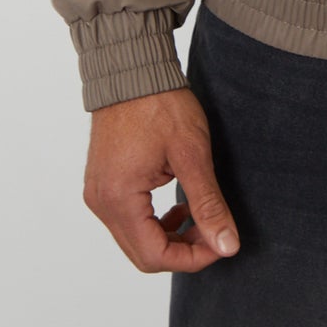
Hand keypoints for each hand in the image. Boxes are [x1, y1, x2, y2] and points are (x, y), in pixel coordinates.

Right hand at [82, 85, 241, 272]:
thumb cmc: (160, 103)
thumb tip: (227, 246)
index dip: (193, 258)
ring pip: (135, 239)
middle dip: (182, 250)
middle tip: (213, 230)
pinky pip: (127, 220)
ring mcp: (98, 194)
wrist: (132, 68)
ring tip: (198, 214)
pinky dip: (154, 221)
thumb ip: (208, 204)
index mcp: (119, 199)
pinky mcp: (103, 184)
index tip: (220, 243)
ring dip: (169, 236)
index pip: (155, 256)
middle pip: (143, 254)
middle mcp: (101, 203)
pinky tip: (177, 203)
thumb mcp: (192, 153)